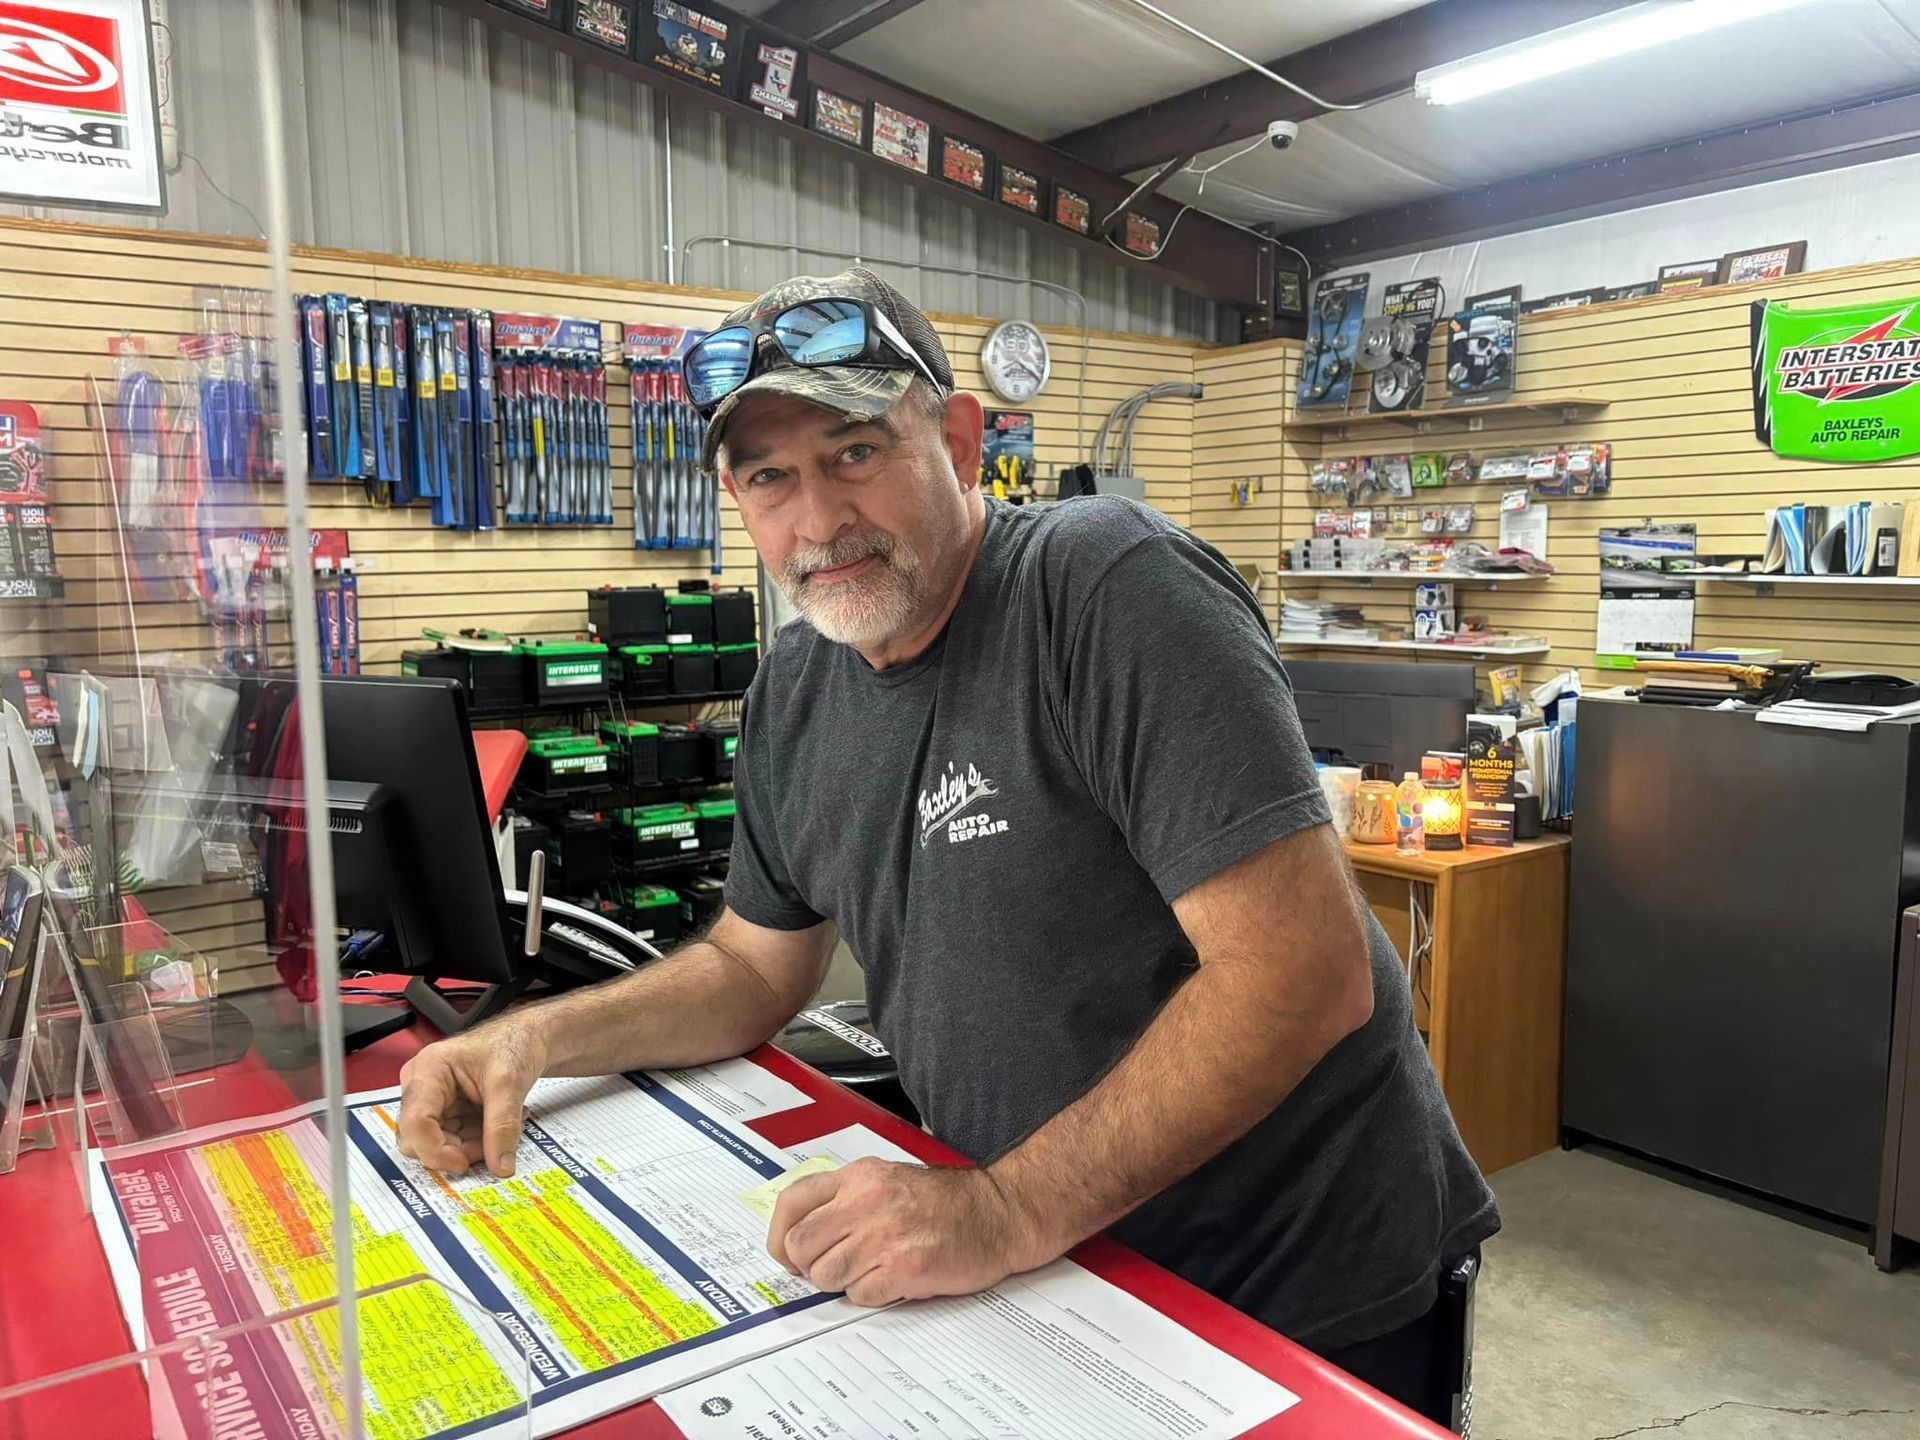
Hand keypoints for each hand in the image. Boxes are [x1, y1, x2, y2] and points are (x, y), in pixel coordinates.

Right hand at [396, 1018, 547, 1177]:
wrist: (528, 1038)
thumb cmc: (513, 1043)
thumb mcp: (510, 1083)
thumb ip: (504, 1126)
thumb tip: (500, 1166)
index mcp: (429, 1070)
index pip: (415, 1122)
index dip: (436, 1150)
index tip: (464, 1163)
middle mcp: (422, 1087)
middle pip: (420, 1139)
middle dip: (457, 1149)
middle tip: (493, 1142)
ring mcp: (433, 1102)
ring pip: (438, 1145)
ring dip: (472, 1146)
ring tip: (504, 1123)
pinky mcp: (447, 1112)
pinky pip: (454, 1141)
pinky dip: (478, 1141)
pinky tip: (498, 1122)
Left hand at [766, 1159, 1053, 1306]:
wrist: (998, 1213)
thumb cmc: (946, 1201)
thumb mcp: (889, 1179)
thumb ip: (846, 1199)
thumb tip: (804, 1236)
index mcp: (859, 1176)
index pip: (792, 1203)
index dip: (780, 1236)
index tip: (787, 1254)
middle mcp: (867, 1201)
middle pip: (802, 1247)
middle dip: (812, 1266)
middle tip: (834, 1267)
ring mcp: (885, 1236)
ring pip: (827, 1276)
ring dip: (843, 1281)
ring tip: (872, 1270)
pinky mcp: (905, 1268)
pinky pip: (860, 1295)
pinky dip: (871, 1294)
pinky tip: (892, 1279)